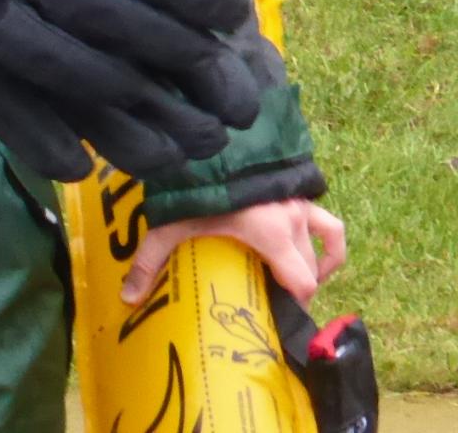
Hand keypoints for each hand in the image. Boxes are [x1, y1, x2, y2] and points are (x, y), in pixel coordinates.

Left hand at [121, 200, 348, 305]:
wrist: (219, 138)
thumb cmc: (200, 182)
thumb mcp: (172, 223)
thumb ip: (151, 260)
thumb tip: (128, 298)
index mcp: (272, 233)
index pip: (301, 283)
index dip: (295, 305)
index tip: (276, 318)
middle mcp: (294, 219)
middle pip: (308, 271)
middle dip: (295, 292)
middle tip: (271, 304)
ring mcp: (301, 203)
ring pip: (322, 248)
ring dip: (314, 269)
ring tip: (295, 285)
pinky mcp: (302, 191)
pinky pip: (329, 223)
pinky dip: (327, 243)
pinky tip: (314, 254)